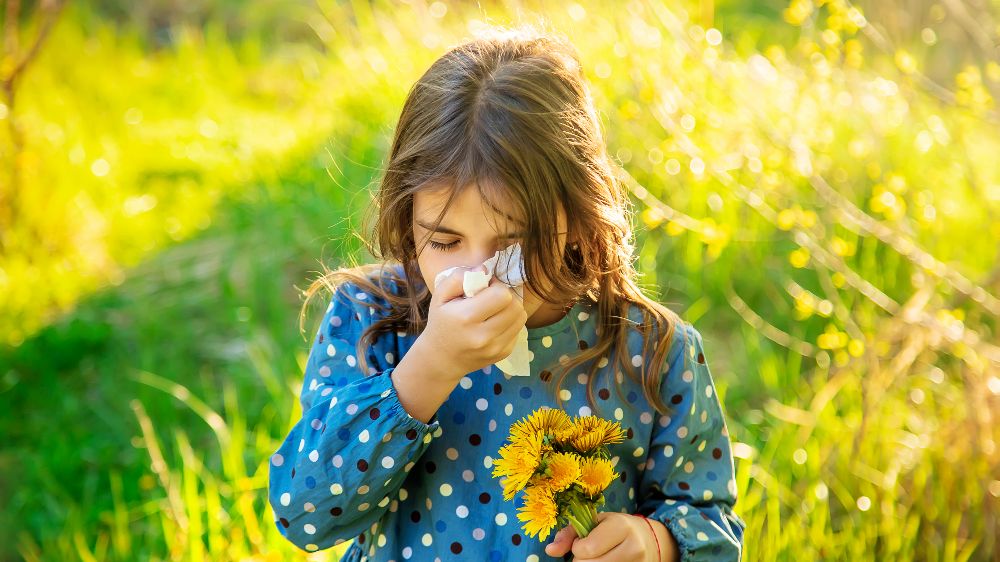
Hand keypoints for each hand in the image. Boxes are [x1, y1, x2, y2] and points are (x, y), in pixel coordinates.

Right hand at [416, 266, 526, 381]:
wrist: (441, 359)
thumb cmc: (441, 323)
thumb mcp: (440, 296)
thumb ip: (458, 277)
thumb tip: (483, 269)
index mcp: (466, 318)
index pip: (502, 295)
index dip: (496, 287)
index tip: (486, 289)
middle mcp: (483, 336)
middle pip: (515, 306)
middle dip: (506, 297)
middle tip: (492, 299)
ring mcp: (495, 348)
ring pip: (521, 317)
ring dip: (511, 309)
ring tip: (495, 310)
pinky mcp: (503, 354)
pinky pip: (518, 330)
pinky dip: (510, 323)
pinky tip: (495, 324)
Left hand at [544, 512, 670, 561]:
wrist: (648, 540)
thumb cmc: (614, 528)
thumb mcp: (593, 522)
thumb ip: (569, 534)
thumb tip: (550, 550)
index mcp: (621, 526)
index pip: (586, 549)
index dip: (578, 548)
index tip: (583, 542)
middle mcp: (633, 547)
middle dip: (582, 560)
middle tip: (589, 553)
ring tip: (598, 557)